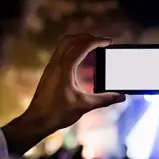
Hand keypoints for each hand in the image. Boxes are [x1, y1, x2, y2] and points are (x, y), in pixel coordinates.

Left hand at [2, 33, 124, 154]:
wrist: (36, 121)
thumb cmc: (58, 113)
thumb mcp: (84, 106)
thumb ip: (104, 99)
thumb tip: (122, 97)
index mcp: (65, 68)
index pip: (83, 46)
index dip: (98, 41)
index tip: (109, 42)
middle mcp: (56, 64)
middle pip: (72, 40)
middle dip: (88, 37)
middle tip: (102, 42)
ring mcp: (51, 67)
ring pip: (64, 44)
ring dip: (78, 41)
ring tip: (92, 45)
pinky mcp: (49, 72)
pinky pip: (60, 52)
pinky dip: (72, 48)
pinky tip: (80, 58)